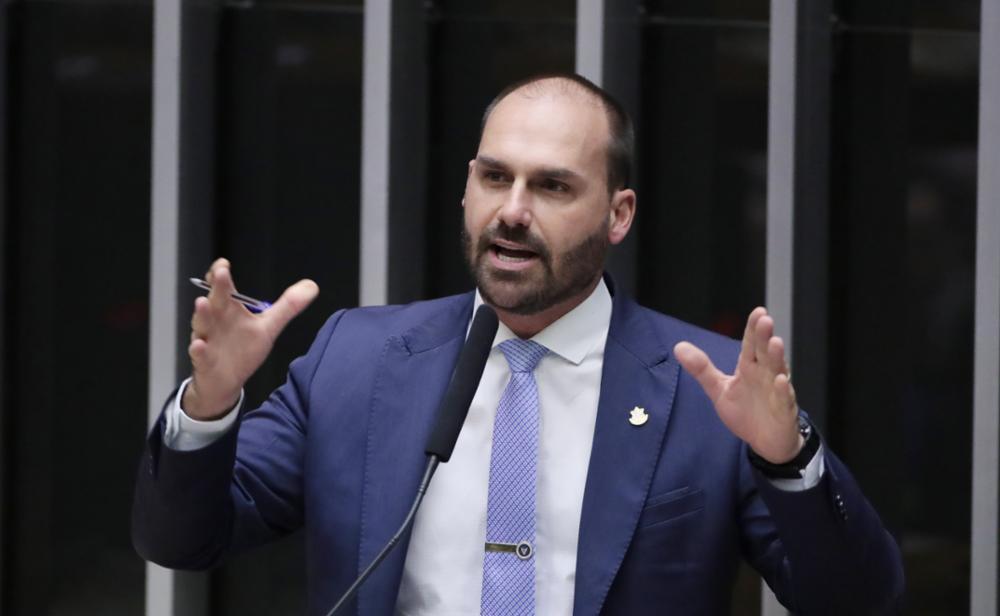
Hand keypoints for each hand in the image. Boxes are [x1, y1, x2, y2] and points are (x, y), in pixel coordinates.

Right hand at [183, 258, 318, 419]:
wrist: (225, 382)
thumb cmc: (242, 350)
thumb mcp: (268, 327)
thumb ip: (288, 307)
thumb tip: (311, 286)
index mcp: (229, 309)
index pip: (223, 287)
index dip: (221, 274)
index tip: (224, 264)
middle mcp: (215, 321)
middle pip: (215, 300)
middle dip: (216, 287)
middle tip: (219, 272)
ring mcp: (207, 340)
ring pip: (202, 325)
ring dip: (202, 314)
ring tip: (202, 302)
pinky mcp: (204, 361)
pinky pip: (199, 355)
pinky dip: (198, 350)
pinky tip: (199, 344)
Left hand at [673, 307, 801, 463]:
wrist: (765, 442)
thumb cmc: (745, 411)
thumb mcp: (718, 389)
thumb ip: (701, 369)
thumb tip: (678, 347)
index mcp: (749, 368)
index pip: (751, 344)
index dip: (753, 329)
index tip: (758, 312)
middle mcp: (765, 375)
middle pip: (764, 353)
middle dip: (764, 337)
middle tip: (765, 320)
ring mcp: (777, 392)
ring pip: (777, 372)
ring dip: (777, 358)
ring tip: (775, 343)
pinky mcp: (784, 412)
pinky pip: (784, 400)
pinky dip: (783, 391)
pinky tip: (781, 380)